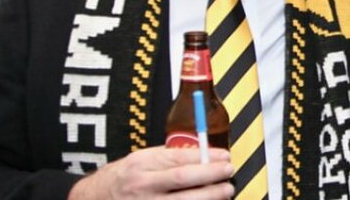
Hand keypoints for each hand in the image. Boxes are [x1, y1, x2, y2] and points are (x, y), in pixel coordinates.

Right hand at [67, 146, 234, 199]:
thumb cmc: (120, 178)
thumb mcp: (141, 159)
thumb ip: (168, 157)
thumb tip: (202, 154)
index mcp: (142, 164)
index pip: (180, 158)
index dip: (206, 157)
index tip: (224, 156)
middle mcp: (142, 186)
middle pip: (183, 180)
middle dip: (211, 176)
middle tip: (229, 172)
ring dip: (208, 197)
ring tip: (225, 191)